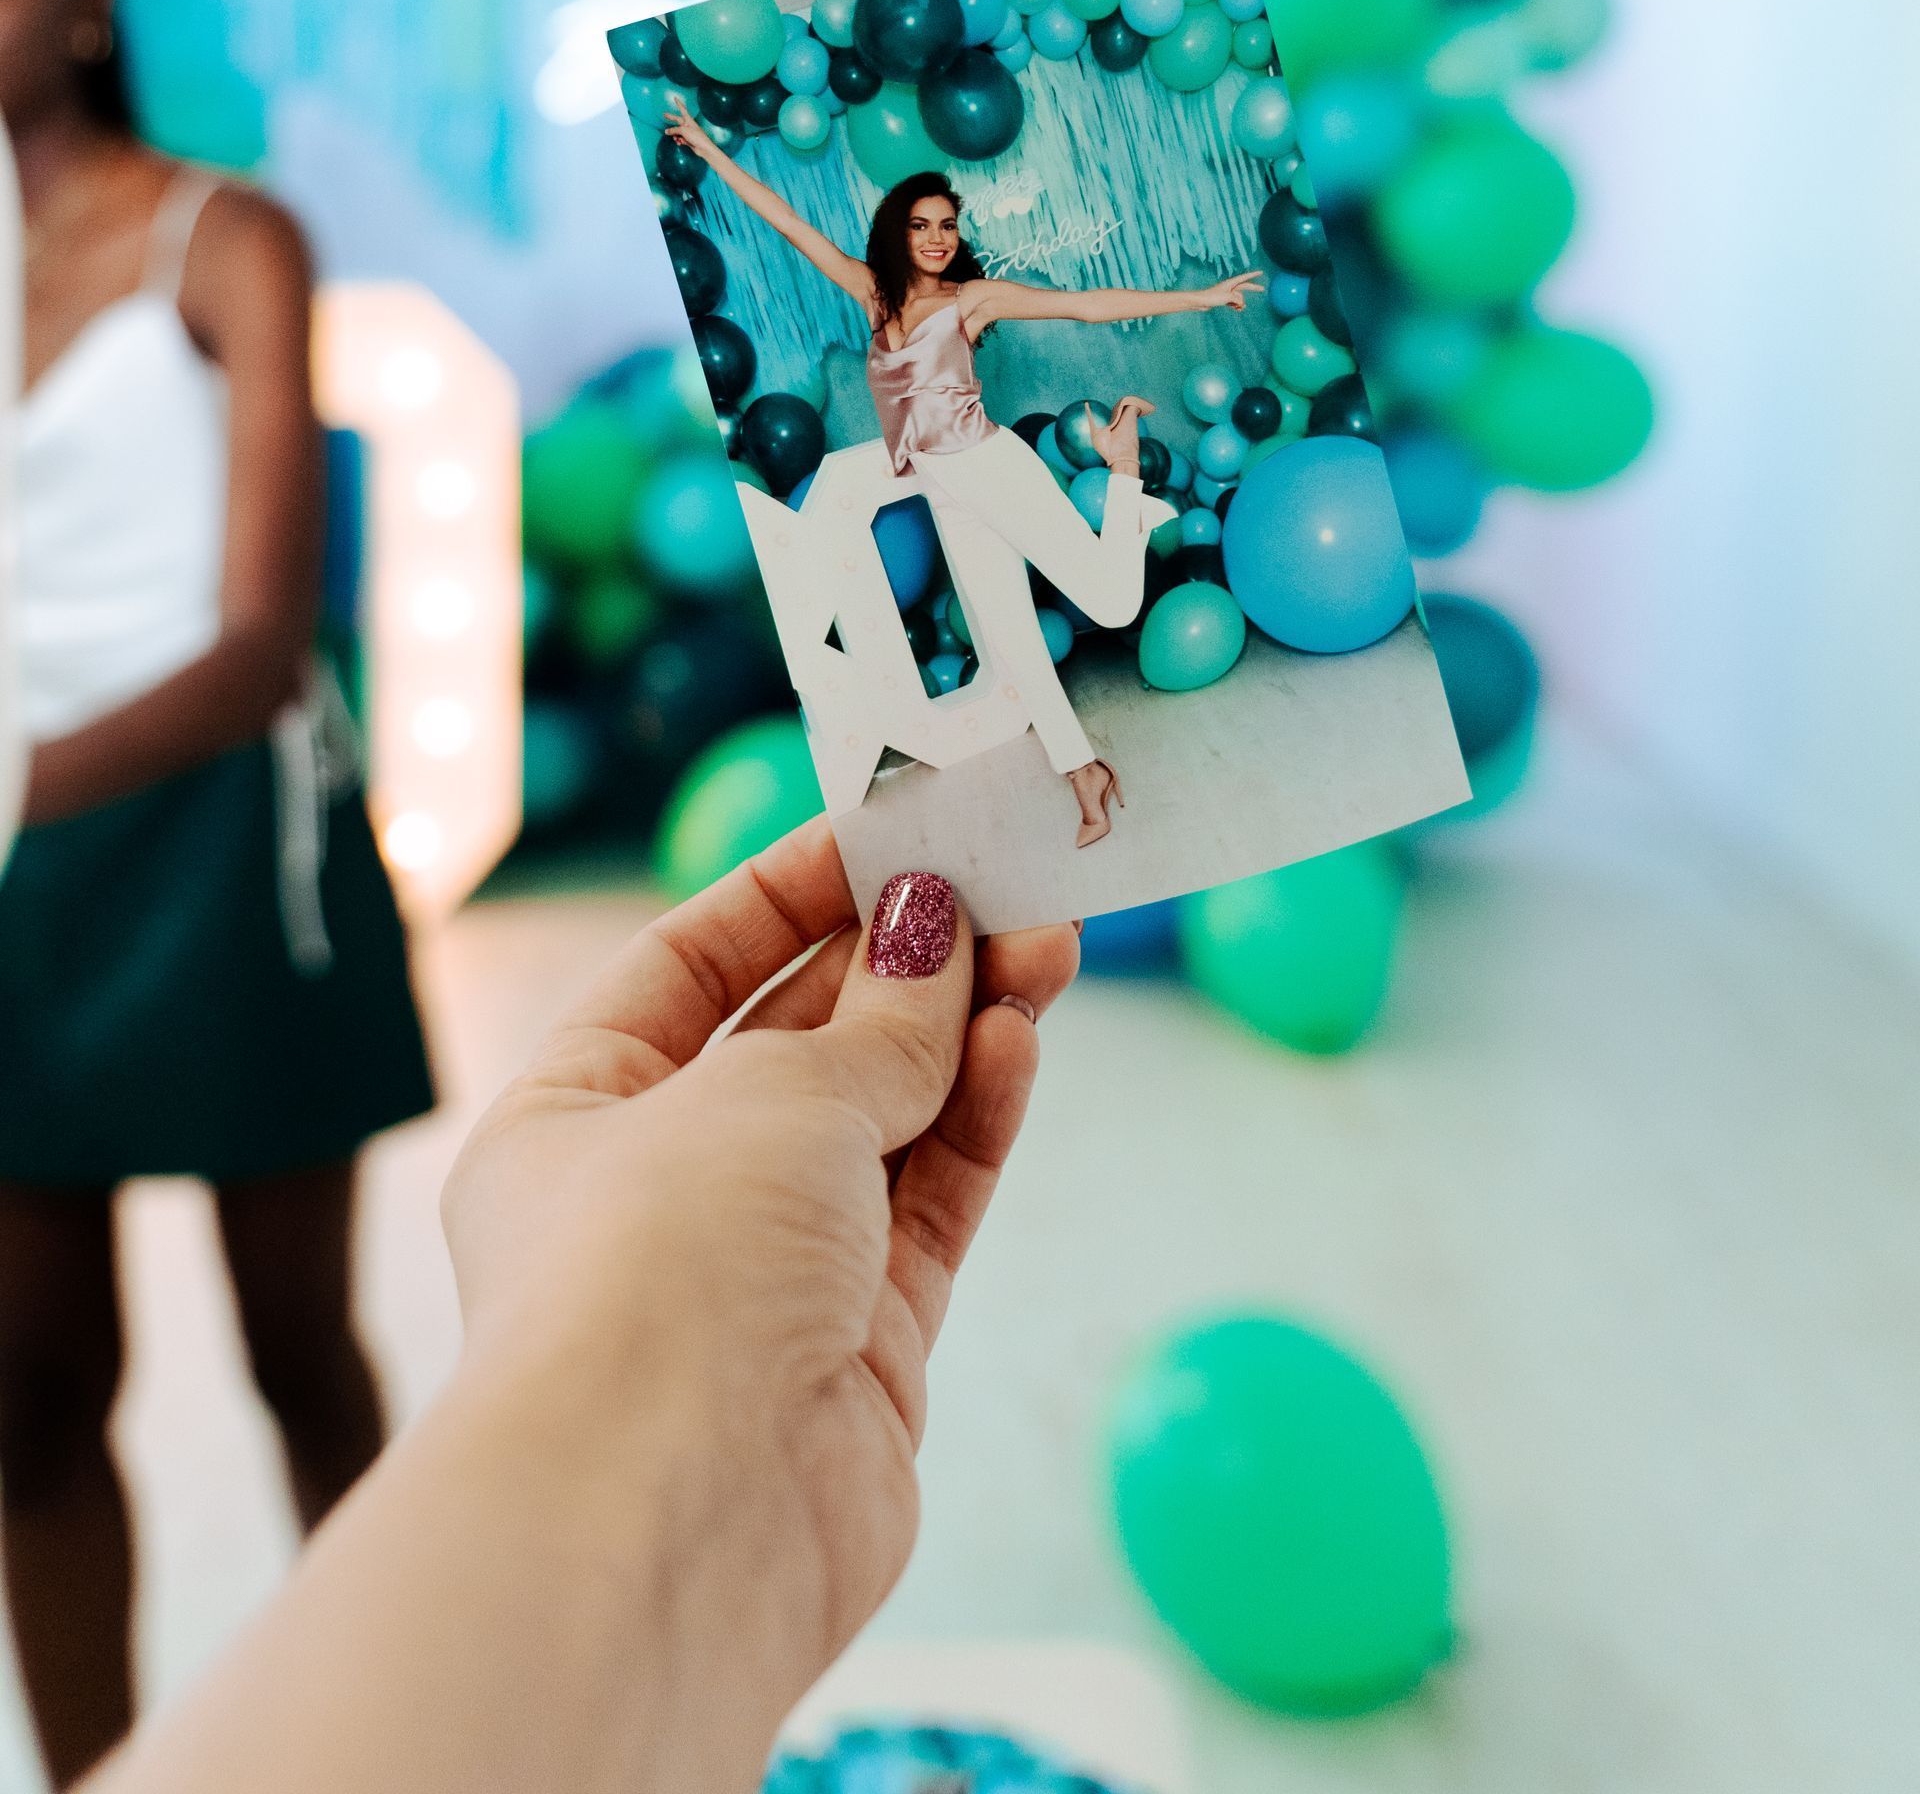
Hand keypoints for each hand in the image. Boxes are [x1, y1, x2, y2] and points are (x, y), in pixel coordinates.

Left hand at [440, 822, 1076, 1733]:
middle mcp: (657, 1194)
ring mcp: (761, 1279)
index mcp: (569, 1116)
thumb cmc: (660, 1272)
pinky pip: (927, 1207)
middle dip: (902, 959)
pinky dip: (975, 1121)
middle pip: (797, 1042)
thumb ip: (875, 1018)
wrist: (669, 1524)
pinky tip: (1022, 1041)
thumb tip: (935, 930)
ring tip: (1046, 943)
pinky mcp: (856, 1356)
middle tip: (1005, 879)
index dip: (791, 892)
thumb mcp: (768, 1094)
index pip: (689, 965)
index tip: (892, 830)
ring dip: (960, 1030)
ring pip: (880, 1123)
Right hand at [663, 93, 720, 164]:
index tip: (675, 98)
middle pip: (677, 120)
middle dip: (671, 118)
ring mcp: (688, 132)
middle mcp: (688, 125)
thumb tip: (667, 131)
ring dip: (675, 135)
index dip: (678, 104)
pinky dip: (679, 140)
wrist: (704, 148)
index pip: (682, 109)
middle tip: (664, 115)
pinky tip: (680, 143)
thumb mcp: (683, 131)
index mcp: (688, 120)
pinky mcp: (688, 139)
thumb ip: (674, 130)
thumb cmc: (696, 137)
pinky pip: (680, 138)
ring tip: (677, 139)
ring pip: (677, 131)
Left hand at [1198, 267, 1262, 313]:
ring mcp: (1228, 293)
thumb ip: (1237, 299)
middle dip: (1253, 288)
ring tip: (1238, 308)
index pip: (1245, 277)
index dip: (1253, 275)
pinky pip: (1235, 303)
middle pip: (1245, 287)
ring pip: (1240, 298)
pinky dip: (1237, 306)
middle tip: (1263, 289)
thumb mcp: (1228, 297)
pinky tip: (1237, 309)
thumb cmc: (1212, 297)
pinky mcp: (1225, 300)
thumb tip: (1241, 304)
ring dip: (1240, 303)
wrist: (1201, 302)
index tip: (1261, 272)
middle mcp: (1230, 287)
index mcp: (1231, 283)